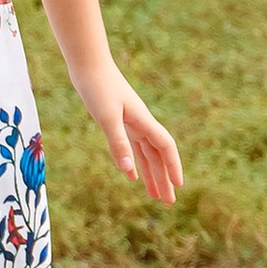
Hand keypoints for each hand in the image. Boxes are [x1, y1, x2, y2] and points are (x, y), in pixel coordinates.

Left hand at [76, 65, 181, 203]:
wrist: (88, 65)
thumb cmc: (98, 88)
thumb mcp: (106, 118)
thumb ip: (118, 143)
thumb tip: (129, 171)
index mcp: (143, 121)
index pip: (165, 147)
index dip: (173, 166)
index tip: (179, 186)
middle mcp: (141, 123)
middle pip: (157, 155)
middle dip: (164, 178)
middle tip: (169, 202)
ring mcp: (130, 123)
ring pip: (145, 154)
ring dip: (151, 174)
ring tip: (155, 195)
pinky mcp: (118, 121)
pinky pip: (131, 147)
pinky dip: (133, 163)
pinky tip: (132, 177)